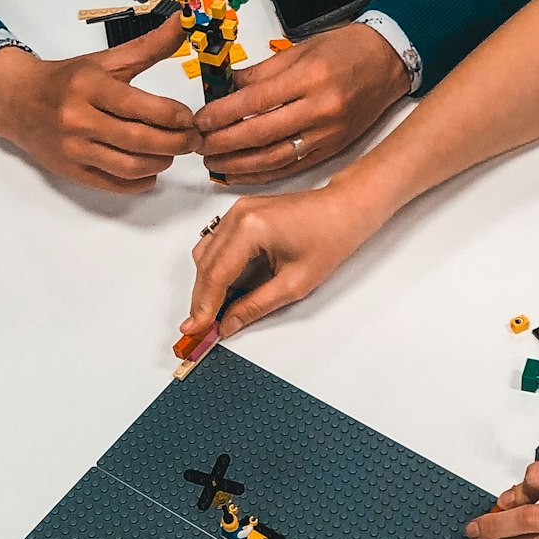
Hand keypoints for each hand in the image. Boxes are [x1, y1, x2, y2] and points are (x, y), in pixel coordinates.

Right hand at [0, 16, 199, 193]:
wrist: (17, 101)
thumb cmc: (67, 80)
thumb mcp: (104, 60)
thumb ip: (148, 46)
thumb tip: (183, 22)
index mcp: (90, 86)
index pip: (142, 107)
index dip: (175, 117)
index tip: (190, 118)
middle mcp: (79, 119)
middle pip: (141, 141)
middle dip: (176, 143)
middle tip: (192, 140)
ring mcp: (74, 149)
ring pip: (131, 167)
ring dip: (161, 162)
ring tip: (170, 152)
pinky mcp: (72, 172)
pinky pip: (116, 184)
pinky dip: (141, 181)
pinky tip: (150, 168)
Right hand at [181, 185, 368, 338]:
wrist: (344, 210)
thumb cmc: (329, 238)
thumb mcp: (294, 283)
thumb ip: (256, 306)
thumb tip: (228, 324)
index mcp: (251, 228)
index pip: (215, 275)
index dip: (203, 306)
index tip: (194, 328)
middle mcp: (238, 215)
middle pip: (205, 265)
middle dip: (201, 299)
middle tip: (199, 327)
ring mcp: (237, 211)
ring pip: (205, 255)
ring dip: (207, 285)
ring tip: (213, 312)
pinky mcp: (240, 214)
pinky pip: (216, 245)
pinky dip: (215, 269)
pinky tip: (225, 289)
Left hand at [195, 24, 407, 182]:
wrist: (389, 62)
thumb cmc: (347, 50)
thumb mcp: (302, 49)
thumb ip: (261, 73)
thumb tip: (226, 89)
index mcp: (309, 77)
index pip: (255, 101)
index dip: (223, 114)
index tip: (200, 121)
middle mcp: (319, 109)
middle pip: (261, 133)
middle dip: (225, 142)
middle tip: (200, 145)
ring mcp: (327, 133)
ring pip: (275, 157)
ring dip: (240, 164)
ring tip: (214, 164)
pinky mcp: (332, 150)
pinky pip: (292, 167)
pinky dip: (264, 174)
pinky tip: (242, 174)